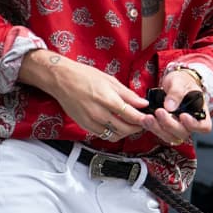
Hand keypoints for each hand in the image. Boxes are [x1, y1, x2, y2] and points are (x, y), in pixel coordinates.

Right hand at [19, 51, 148, 140]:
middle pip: (124, 129)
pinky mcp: (84, 126)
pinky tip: (116, 126)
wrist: (62, 79)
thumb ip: (127, 94)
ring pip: (114, 135)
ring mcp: (91, 121)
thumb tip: (142, 103)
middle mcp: (99, 113)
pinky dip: (112, 133)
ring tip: (130, 125)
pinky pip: (103, 135)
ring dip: (125, 133)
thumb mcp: (110, 80)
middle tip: (142, 123)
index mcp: (107, 99)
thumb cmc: (84, 76)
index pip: (131, 115)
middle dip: (136, 128)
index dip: (143, 119)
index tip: (150, 119)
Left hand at [142, 79, 211, 145]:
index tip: (182, 115)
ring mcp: (178, 128)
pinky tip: (145, 119)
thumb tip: (169, 106)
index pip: (204, 126)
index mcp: (201, 113)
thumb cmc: (182, 82)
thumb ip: (176, 92)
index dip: (194, 124)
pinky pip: (160, 133)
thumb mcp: (180, 82)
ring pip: (170, 136)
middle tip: (159, 111)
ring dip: (158, 129)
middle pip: (183, 133)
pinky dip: (152, 127)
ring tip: (148, 117)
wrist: (174, 83)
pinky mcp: (166, 128)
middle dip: (170, 124)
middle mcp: (190, 124)